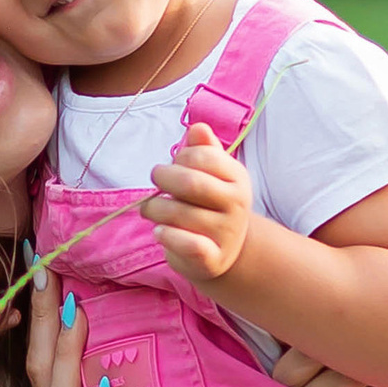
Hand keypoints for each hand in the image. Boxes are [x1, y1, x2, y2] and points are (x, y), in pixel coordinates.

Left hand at [144, 126, 250, 284]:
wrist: (223, 250)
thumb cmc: (208, 204)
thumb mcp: (211, 174)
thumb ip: (204, 149)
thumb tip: (198, 127)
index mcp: (237, 177)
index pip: (205, 156)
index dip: (181, 157)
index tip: (174, 163)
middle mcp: (237, 204)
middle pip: (191, 183)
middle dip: (163, 178)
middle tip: (155, 181)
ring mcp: (227, 233)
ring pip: (180, 214)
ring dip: (154, 209)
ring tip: (149, 210)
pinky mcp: (214, 259)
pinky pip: (189, 245)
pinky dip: (168, 236)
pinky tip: (160, 232)